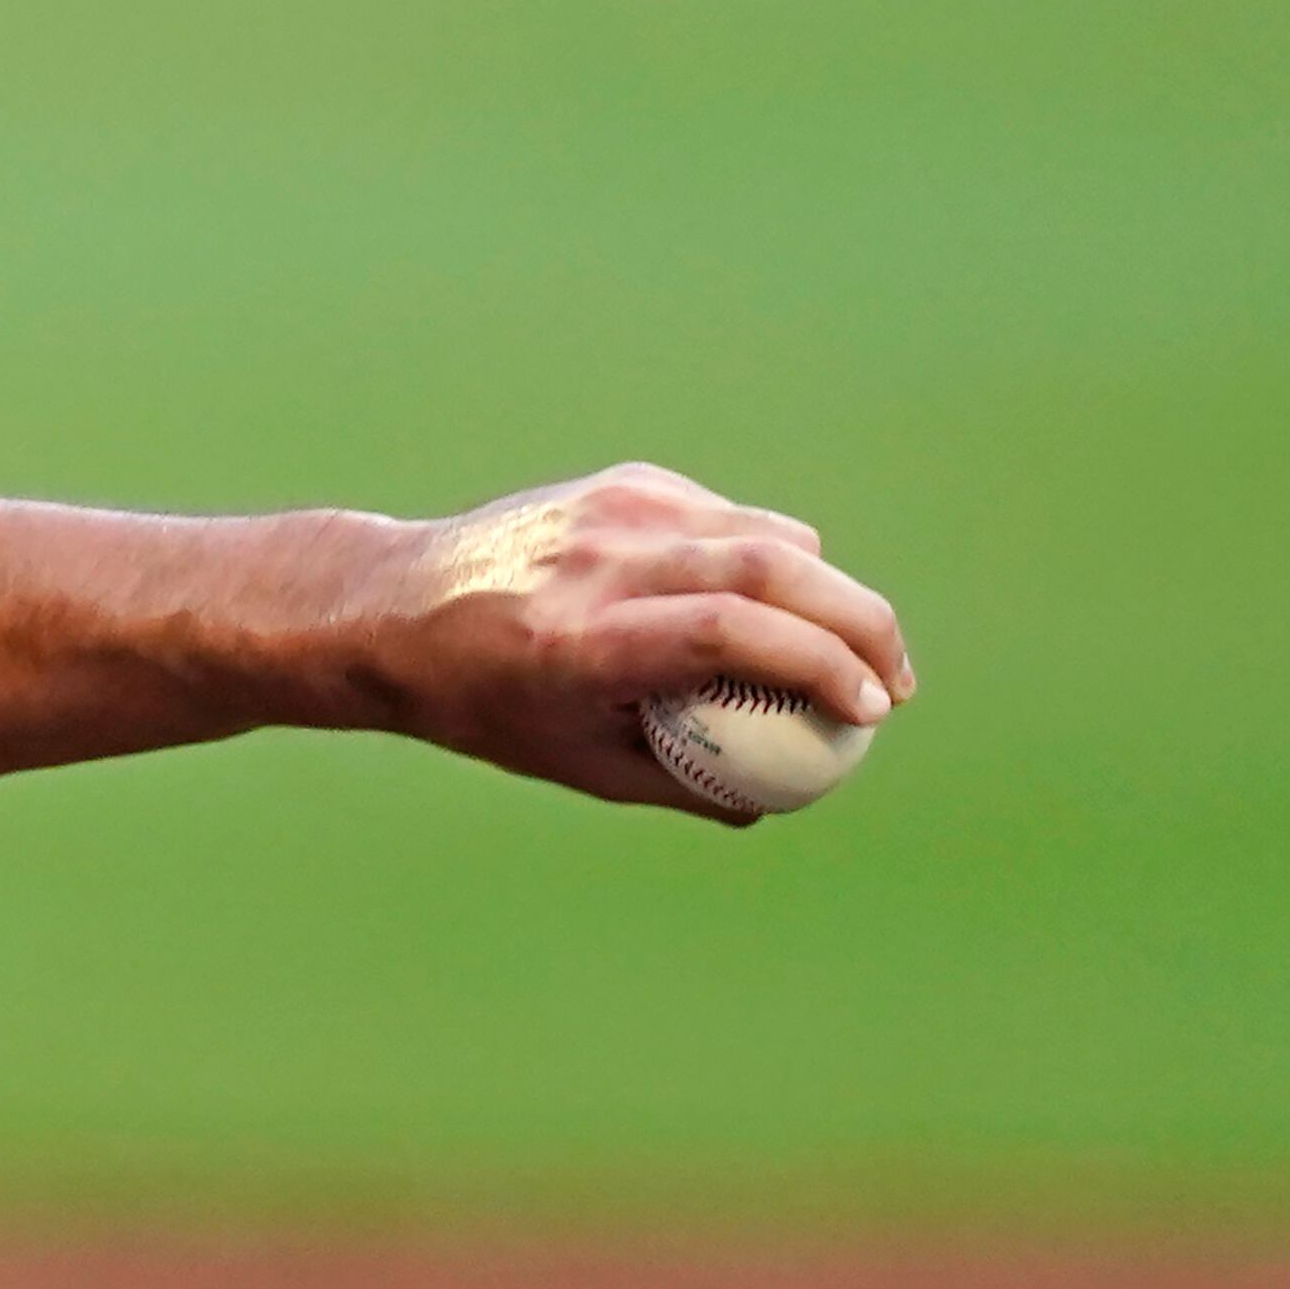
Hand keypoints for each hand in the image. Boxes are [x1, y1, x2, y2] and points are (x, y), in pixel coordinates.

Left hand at [368, 462, 913, 820]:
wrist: (394, 608)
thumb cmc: (485, 704)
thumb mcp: (572, 763)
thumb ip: (679, 785)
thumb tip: (774, 805)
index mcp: (583, 640)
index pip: (728, 632)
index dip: (817, 665)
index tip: (868, 711)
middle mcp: (601, 563)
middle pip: (769, 569)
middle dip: (859, 623)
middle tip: (895, 682)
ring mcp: (610, 511)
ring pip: (759, 534)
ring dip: (829, 590)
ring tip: (860, 651)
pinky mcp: (619, 484)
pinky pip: (724, 518)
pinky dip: (771, 559)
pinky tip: (783, 606)